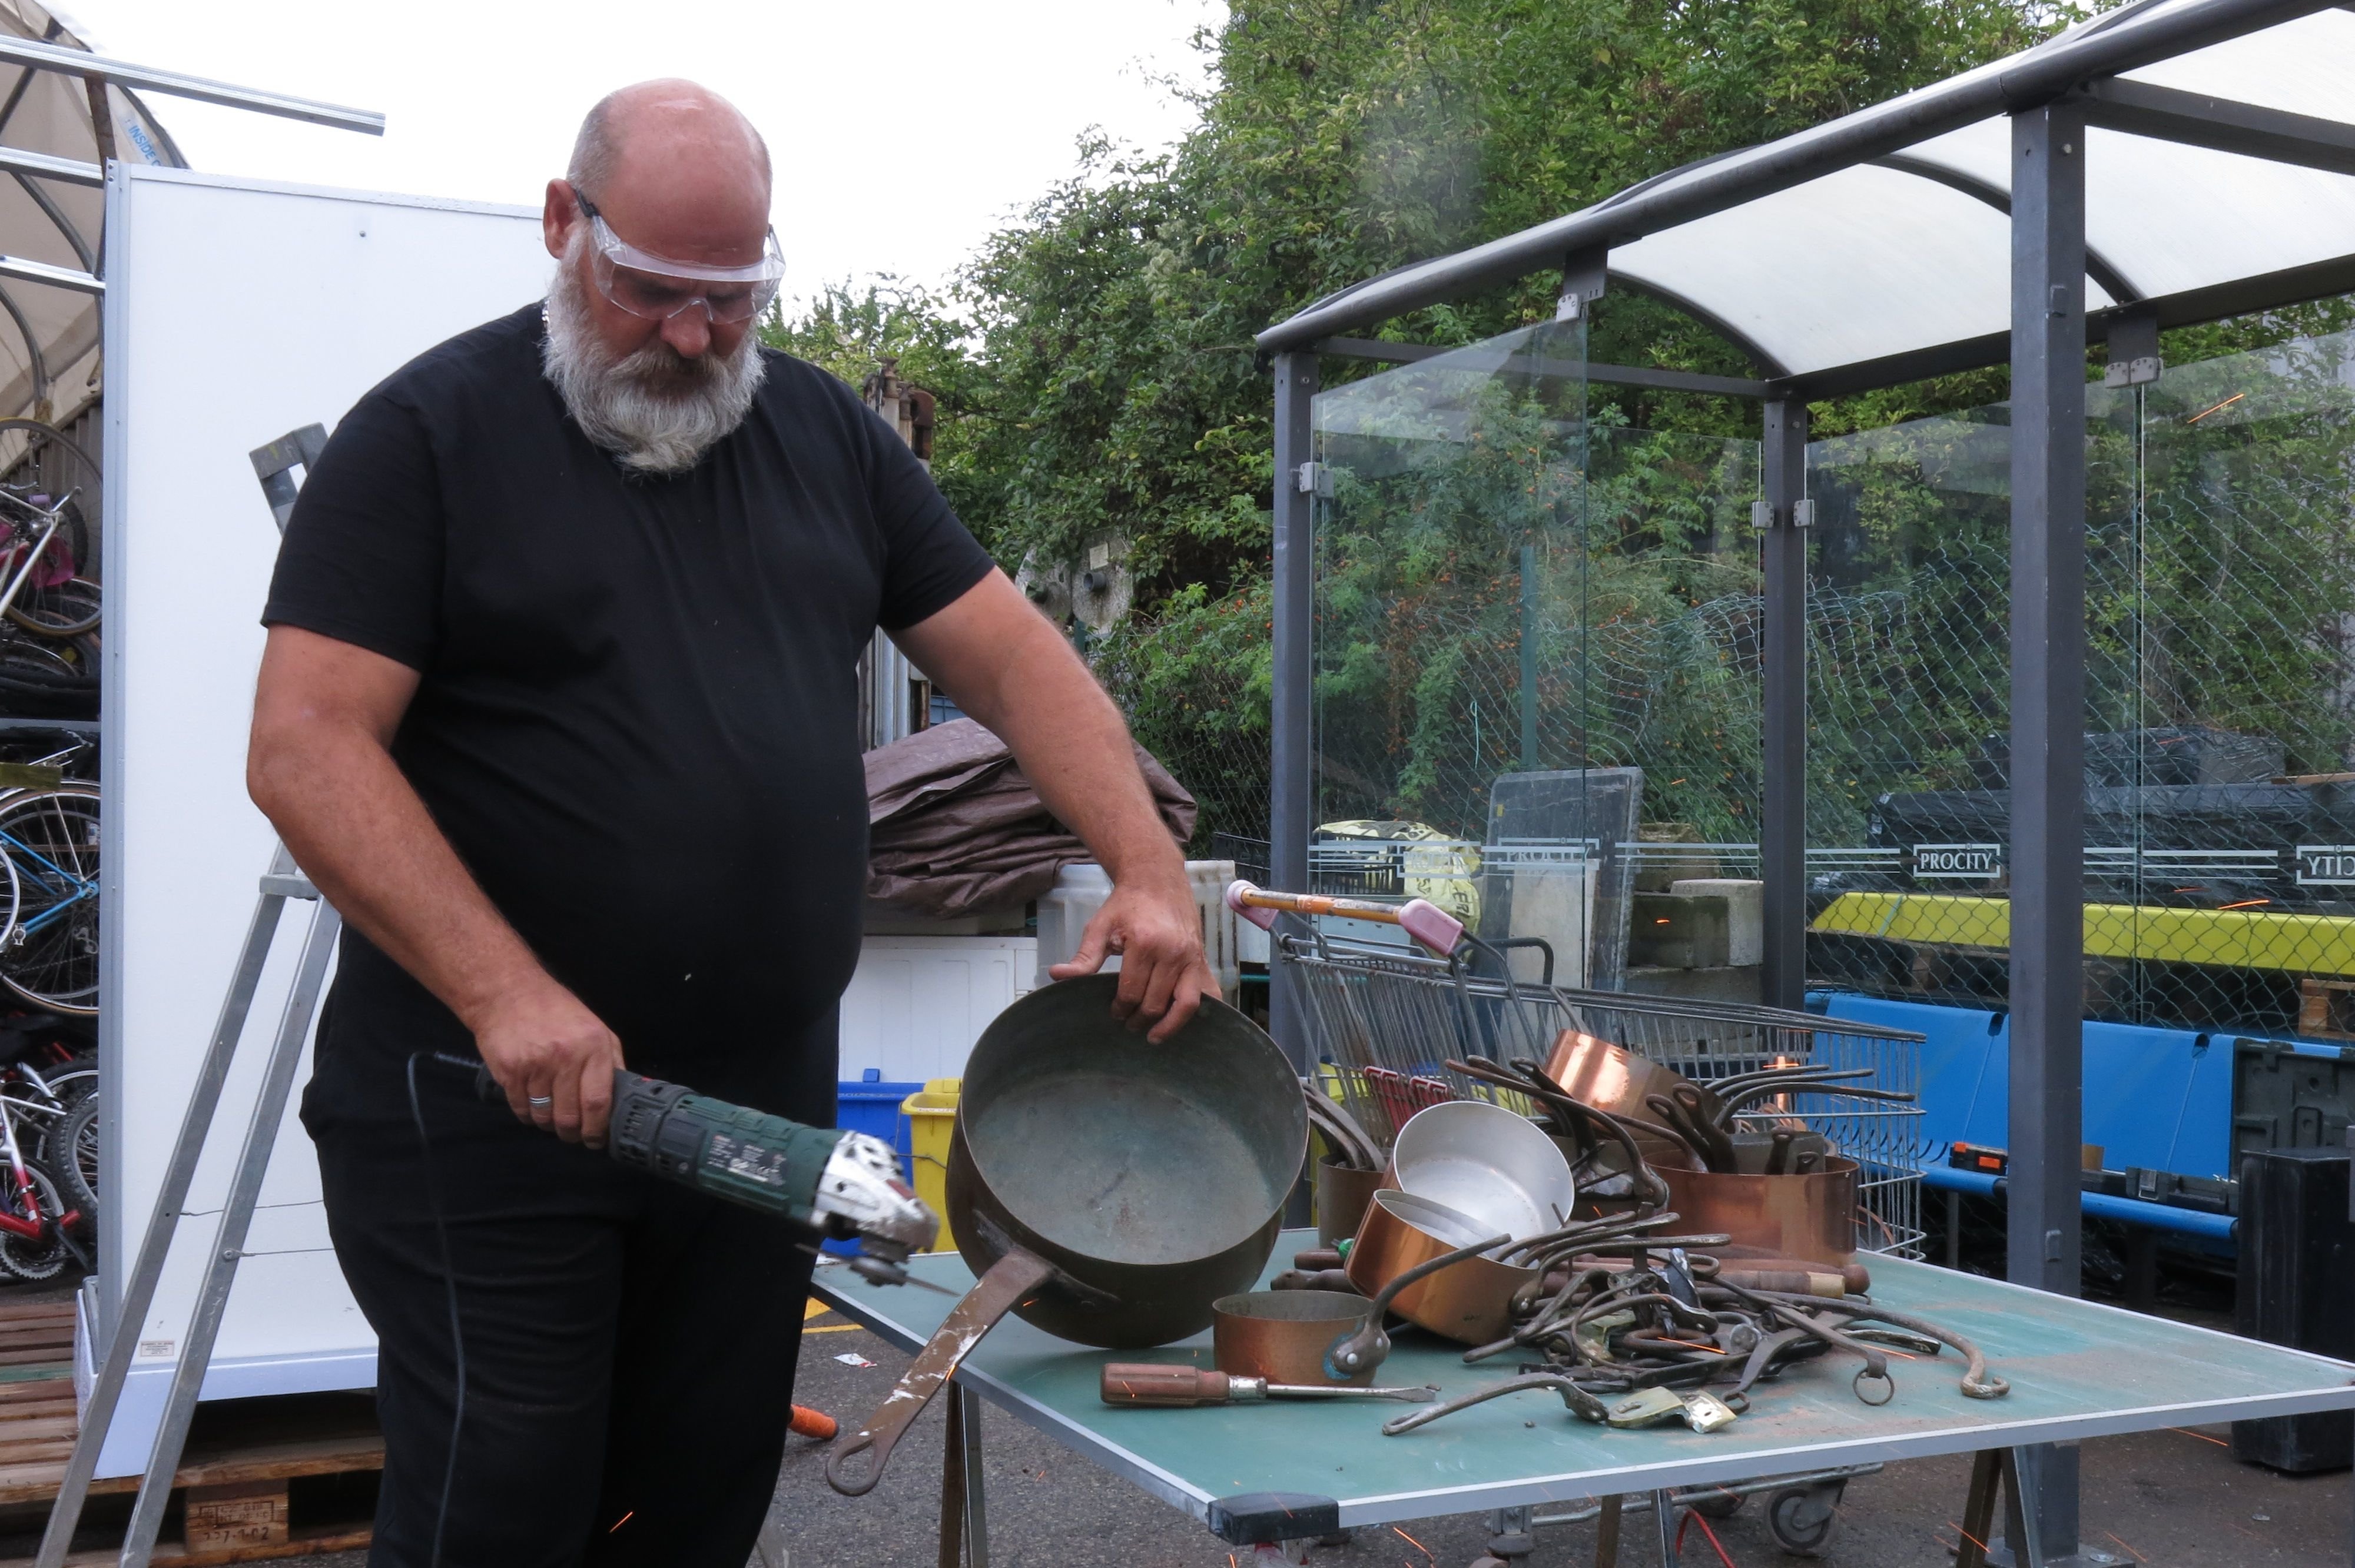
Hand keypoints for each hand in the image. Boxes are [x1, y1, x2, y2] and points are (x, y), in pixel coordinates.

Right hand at [469, 978, 625, 1146]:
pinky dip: (527, 1113)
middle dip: (572, 1133)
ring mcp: (535, 1065)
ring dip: (548, 1123)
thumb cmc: (556, 1011)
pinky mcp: (509, 1070)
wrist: (508, 993)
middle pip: (570, 1116)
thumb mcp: (596, 1028)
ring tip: (550, 1115)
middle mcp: (566, 1057)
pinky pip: (520, 1108)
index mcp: (593, 1046)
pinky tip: (531, 1102)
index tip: (596, 1140)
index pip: (598, 1101)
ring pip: (543, 1116)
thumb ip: (612, 1061)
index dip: (597, 1129)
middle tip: (572, 1134)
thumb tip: (625, 1095)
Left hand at [1048, 871, 1217, 1041]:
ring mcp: (1192, 958)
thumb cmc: (1126, 904)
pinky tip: (1183, 1023)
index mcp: (1144, 943)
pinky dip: (1199, 1013)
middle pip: (1155, 1003)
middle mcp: (1173, 952)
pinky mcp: (1203, 960)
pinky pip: (1208, 994)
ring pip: (1186, 1005)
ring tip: (1153, 1036)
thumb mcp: (1100, 926)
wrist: (1157, 879)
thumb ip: (1084, 957)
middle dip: (1139, 1019)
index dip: (1120, 1009)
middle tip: (1128, 1025)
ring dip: (1169, 1026)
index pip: (1131, 992)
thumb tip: (1057, 975)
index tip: (1114, 1013)